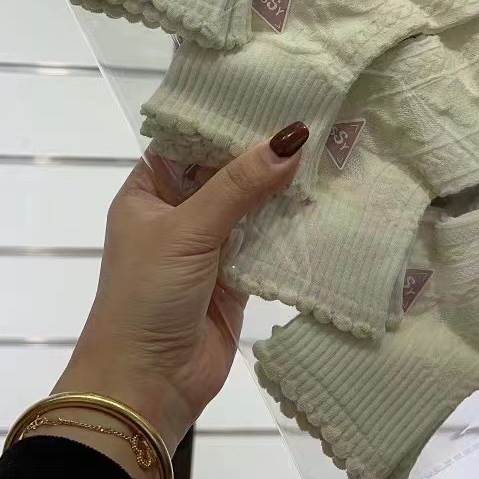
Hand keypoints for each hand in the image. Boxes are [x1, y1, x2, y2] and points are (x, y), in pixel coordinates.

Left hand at [53, 123, 309, 454]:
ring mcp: (209, 247)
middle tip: (319, 116)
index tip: (274, 90)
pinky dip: (292, 228)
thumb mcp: (187, 231)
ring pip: (252, 206)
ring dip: (283, 189)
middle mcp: (178, 213)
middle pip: (226, 172)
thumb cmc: (147, 297)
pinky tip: (326, 202)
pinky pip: (268, 243)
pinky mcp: (237, 279)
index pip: (190, 140)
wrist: (146, 387)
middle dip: (265, 153)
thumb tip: (292, 137)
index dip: (228, 119)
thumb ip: (239, 185)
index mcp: (149, 191)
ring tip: (332, 150)